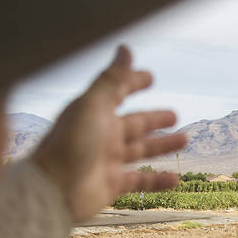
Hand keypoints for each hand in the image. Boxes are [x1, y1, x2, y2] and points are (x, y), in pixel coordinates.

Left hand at [33, 45, 185, 221]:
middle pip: (133, 124)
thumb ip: (112, 79)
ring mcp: (107, 160)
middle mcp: (102, 134)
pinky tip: (176, 179)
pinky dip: (158, 180)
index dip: (133, 83)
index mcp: (95, 112)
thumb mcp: (92, 106)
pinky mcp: (111, 184)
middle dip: (153, 118)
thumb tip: (125, 48)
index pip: (117, 92)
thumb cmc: (69, 144)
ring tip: (184, 139)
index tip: (150, 77)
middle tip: (174, 114)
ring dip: (161, 144)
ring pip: (140, 150)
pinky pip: (141, 181)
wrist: (53, 190)